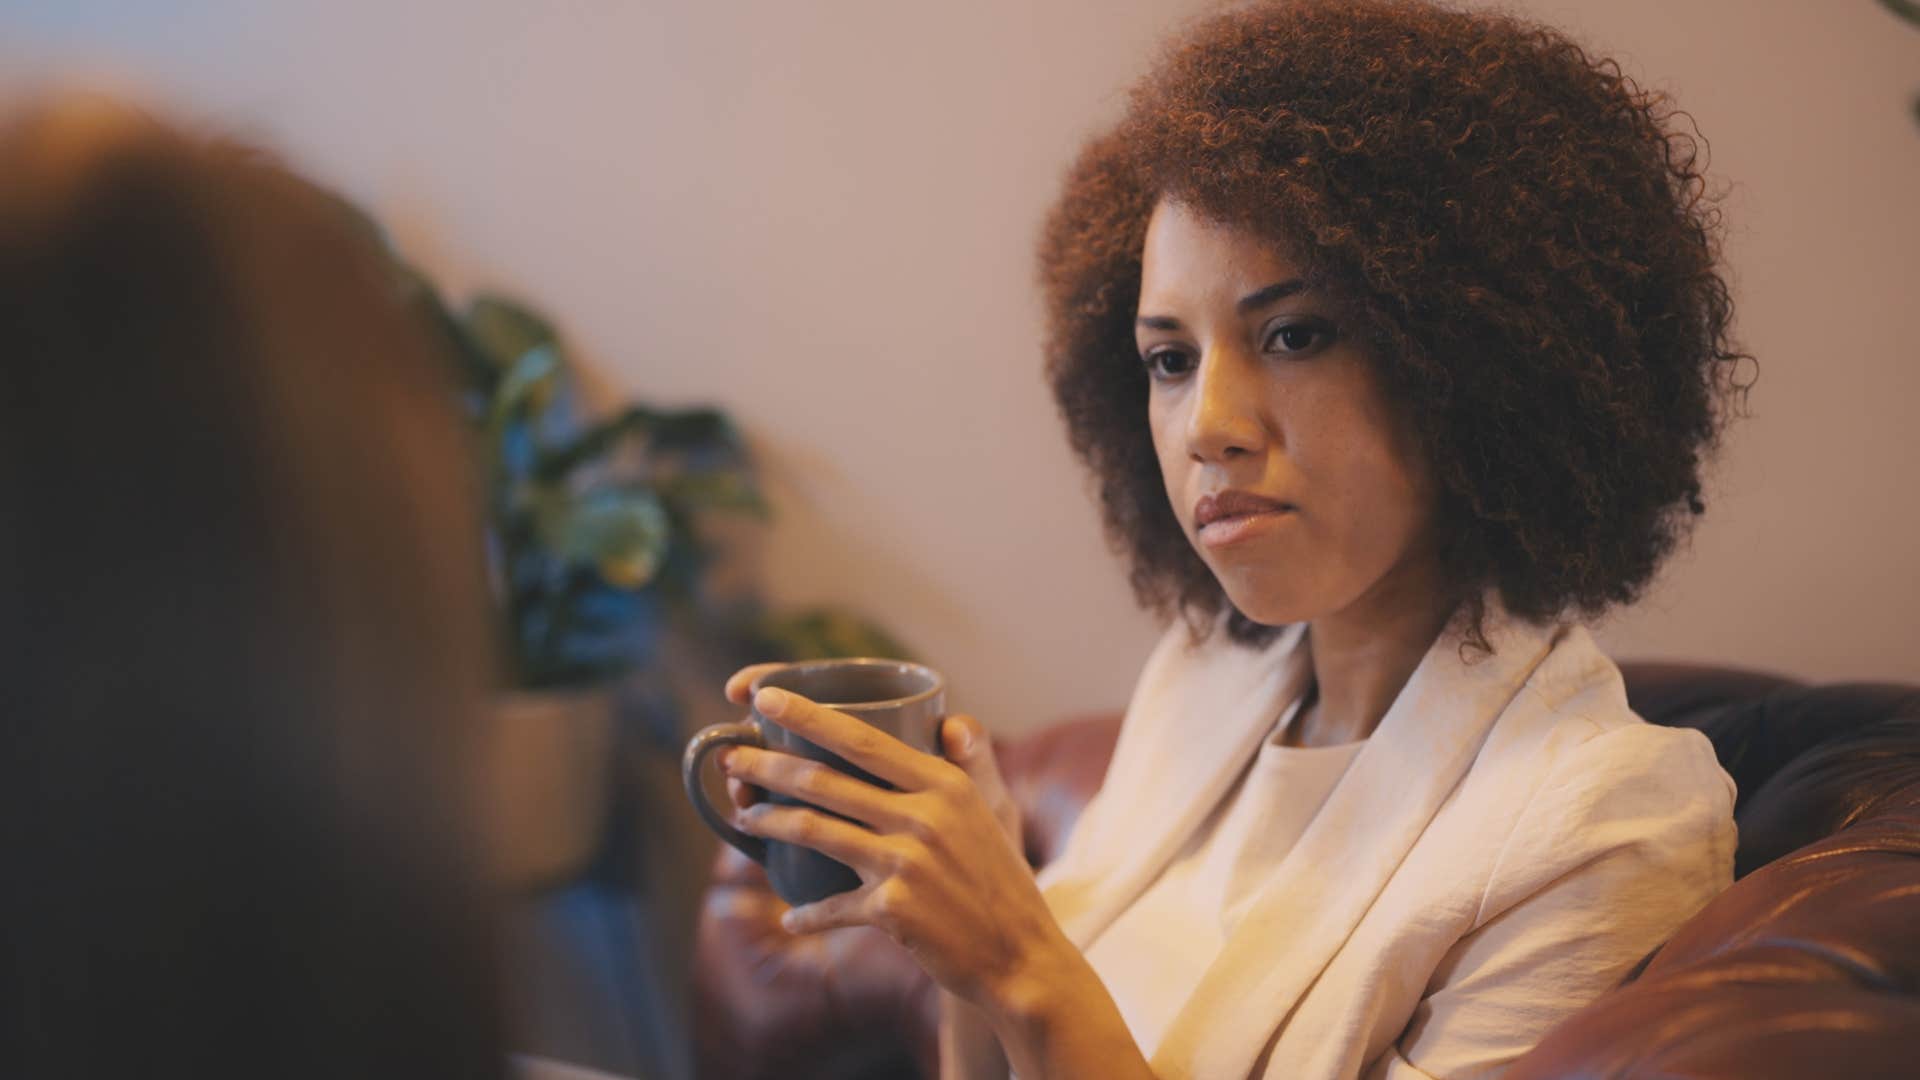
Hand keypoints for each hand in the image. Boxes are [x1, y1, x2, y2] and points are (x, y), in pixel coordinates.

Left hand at [716, 666, 1065, 1011]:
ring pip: (816, 830)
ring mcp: (906, 863)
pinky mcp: (893, 909)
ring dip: (770, 822)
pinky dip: (809, 912)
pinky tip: (792, 916)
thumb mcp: (995, 811)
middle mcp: (923, 816)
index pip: (861, 738)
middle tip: (732, 758)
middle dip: (768, 765)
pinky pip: (832, 904)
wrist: (1021, 956)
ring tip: (746, 817)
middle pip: (825, 781)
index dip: (806, 716)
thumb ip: (968, 764)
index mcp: (943, 784)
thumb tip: (950, 722)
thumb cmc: (1001, 881)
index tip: (764, 698)